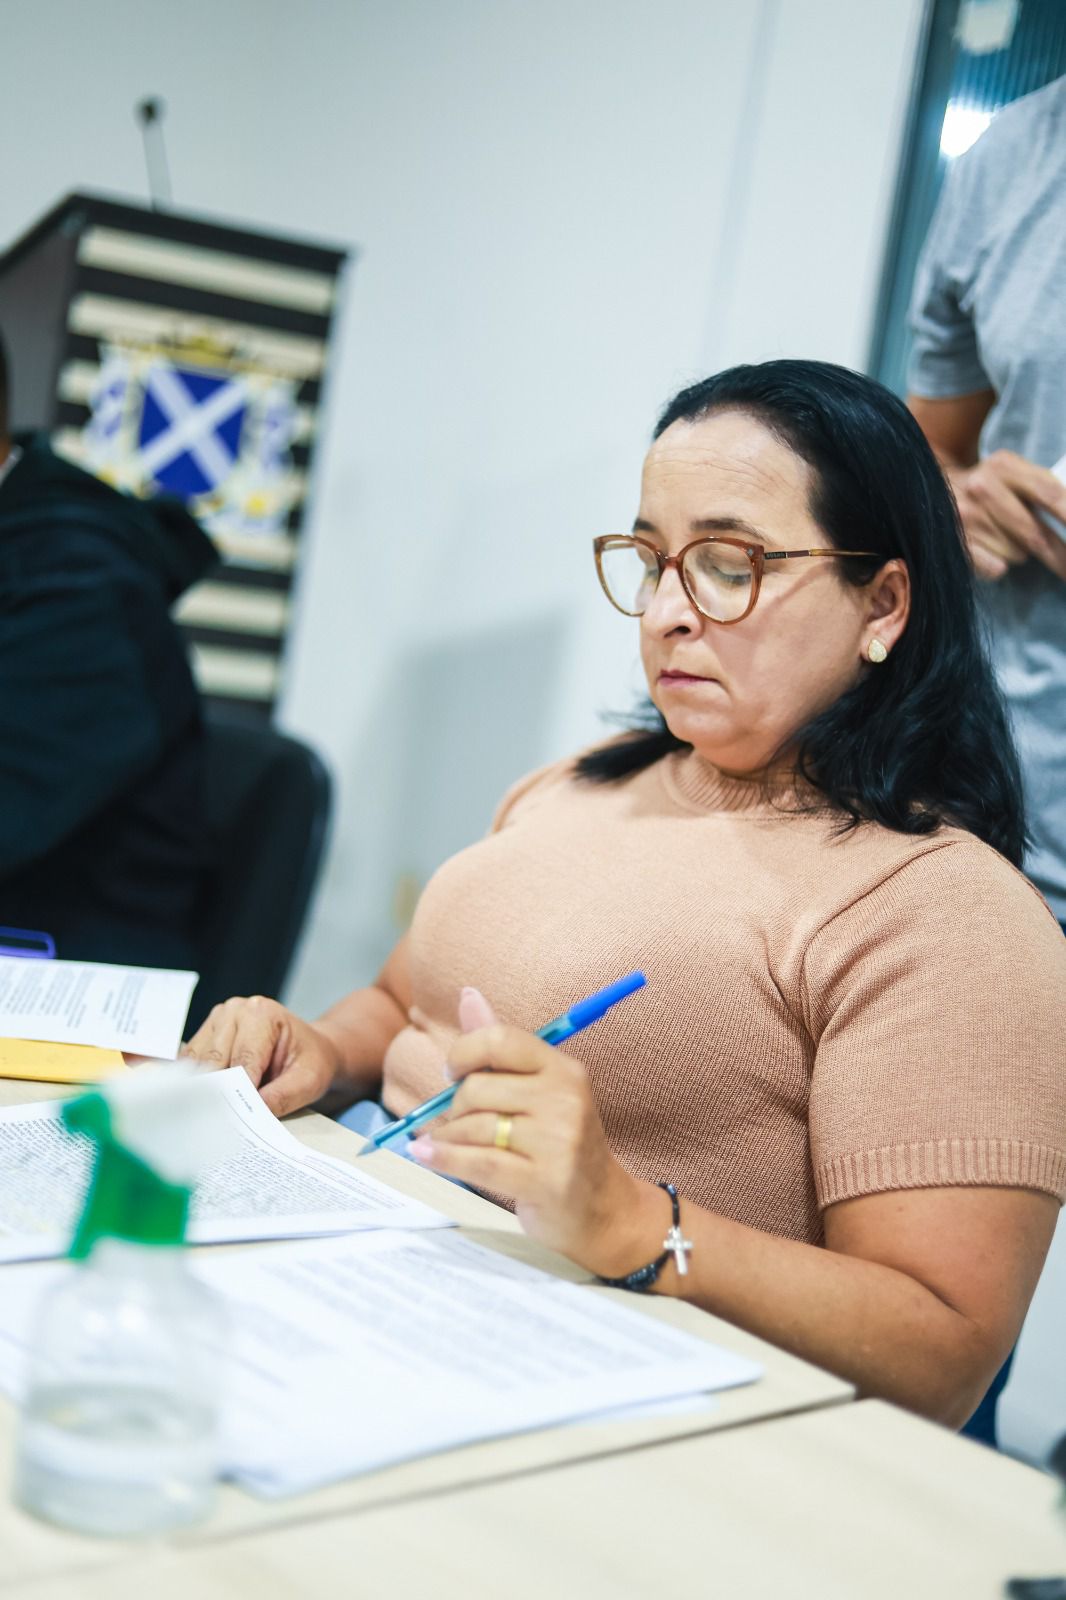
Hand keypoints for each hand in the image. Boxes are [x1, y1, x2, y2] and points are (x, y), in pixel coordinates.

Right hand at [180, 996, 341, 1115]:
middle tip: (220, 1125)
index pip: (242, 1059)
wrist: (310, 1050)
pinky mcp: (205, 1036)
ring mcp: (216, 1021)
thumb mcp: (309, 1080)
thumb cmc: (310, 1060)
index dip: (238, 1092)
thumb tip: (254, 1111)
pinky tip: (207, 1103)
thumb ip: (283, 1095)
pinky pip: (190, 1065)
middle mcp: (233, 1011)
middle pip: (214, 1061)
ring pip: (196, 1064)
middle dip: (219, 1093)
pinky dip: (197, 1086)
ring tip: (214, 1116)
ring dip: (204, 1090)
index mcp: (261, 1013)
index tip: (233, 1120)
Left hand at [410, 989, 656, 1273]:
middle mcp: (566, 1098)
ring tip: (440, 1145)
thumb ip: (499, 1048)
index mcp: (563, 1069)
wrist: (602, 1209)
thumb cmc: (559, 1146)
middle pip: (479, 1088)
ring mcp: (560, 1141)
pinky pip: (479, 1162)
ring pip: (475, 1126)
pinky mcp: (547, 1180)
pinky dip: (444, 1158)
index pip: (501, 1039)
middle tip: (452, 1121)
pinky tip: (425, 1155)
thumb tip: (468, 995)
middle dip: (453, 1107)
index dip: (464, 1052)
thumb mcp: (538, 1091)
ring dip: (446, 1138)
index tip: (452, 1072)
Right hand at [949, 451, 1065, 580]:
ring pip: (1017, 553)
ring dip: (1022, 552)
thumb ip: (1045, 488)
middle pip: (1035, 534)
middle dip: (1061, 557)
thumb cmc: (990, 485)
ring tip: (1006, 537)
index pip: (1050, 493)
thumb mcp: (1014, 474)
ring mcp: (964, 518)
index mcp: (1004, 466)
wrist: (932, 489)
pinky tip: (990, 549)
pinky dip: (1000, 564)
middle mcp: (982, 489)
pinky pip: (996, 568)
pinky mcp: (954, 544)